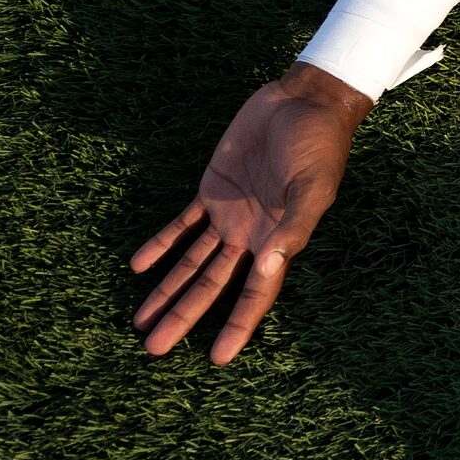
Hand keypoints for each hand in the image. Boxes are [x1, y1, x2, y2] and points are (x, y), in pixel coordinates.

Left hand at [131, 63, 369, 362]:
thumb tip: (268, 267)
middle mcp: (252, 236)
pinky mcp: (212, 190)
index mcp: (280, 239)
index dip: (238, 324)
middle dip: (184, 315)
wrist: (305, 102)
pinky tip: (139, 265)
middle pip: (212, 285)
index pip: (255, 292)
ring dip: (167, 290)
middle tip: (154, 348)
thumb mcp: (314, 186)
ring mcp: (230, 215)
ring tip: (141, 321)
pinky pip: (181, 225)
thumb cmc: (319, 144)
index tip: (218, 357)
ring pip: (192, 262)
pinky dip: (160, 244)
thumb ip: (294, 226)